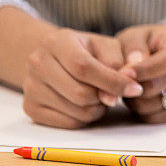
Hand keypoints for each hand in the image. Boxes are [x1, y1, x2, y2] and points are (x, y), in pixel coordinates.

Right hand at [22, 28, 142, 128]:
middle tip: (114, 92)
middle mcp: (37, 63)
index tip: (135, 88)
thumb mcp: (107, 46)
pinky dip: (85, 118)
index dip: (112, 81)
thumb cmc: (89, 51)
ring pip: (77, 111)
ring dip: (98, 108)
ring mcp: (30, 87)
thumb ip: (119, 63)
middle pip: (80, 93)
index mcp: (56, 41)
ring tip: (99, 95)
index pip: (84, 67)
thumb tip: (122, 89)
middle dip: (106, 97)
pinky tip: (86, 104)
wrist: (57, 58)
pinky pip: (69, 123)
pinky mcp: (31, 107)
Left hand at [116, 19, 165, 123]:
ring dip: (134, 100)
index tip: (123, 72)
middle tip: (120, 79)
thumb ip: (133, 46)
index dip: (146, 69)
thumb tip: (129, 70)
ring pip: (151, 107)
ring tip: (132, 86)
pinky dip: (143, 111)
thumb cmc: (158, 41)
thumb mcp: (141, 34)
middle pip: (156, 88)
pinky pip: (156, 118)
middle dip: (131, 85)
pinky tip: (142, 96)